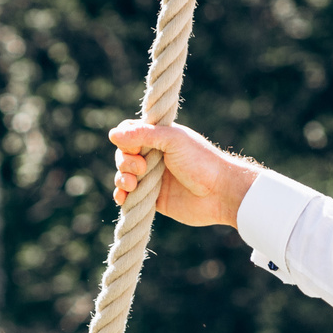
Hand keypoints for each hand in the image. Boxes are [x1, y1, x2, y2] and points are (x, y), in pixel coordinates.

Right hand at [107, 121, 258, 227]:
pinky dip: (122, 196)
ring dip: (121, 179)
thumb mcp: (172, 140)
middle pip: (123, 155)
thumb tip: (112, 134)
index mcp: (159, 137)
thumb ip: (144, 135)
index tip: (133, 147)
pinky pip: (129, 197)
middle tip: (141, 168)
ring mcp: (152, 178)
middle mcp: (153, 156)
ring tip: (132, 185)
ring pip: (123, 176)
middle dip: (125, 162)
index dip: (125, 140)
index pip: (129, 133)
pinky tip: (123, 197)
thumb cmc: (200, 161)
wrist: (220, 193)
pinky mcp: (152, 199)